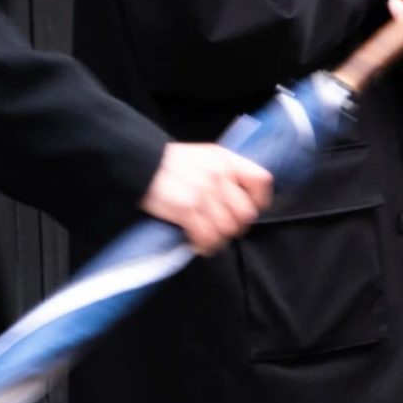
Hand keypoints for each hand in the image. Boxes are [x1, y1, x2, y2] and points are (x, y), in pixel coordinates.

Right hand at [140, 143, 272, 255]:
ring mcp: (203, 192)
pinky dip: (204, 245)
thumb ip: (224, 172)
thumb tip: (243, 199)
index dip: (260, 200)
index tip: (252, 209)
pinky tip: (197, 242)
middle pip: (245, 213)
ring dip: (218, 239)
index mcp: (224, 158)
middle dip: (236, 226)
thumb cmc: (172, 163)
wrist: (141, 162)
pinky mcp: (187, 208)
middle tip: (223, 228)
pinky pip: (206, 237)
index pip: (260, 180)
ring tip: (208, 237)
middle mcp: (217, 174)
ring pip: (226, 229)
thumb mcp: (203, 156)